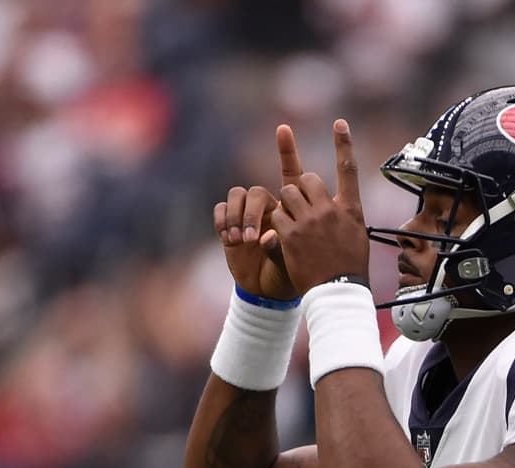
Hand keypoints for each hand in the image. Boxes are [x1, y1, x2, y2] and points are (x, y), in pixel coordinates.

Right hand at [213, 125, 303, 301]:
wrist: (266, 292)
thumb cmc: (287, 276)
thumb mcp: (292, 263)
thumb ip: (282, 248)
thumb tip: (267, 237)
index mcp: (290, 209)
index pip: (291, 174)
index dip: (287, 150)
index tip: (283, 127)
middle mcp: (268, 206)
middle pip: (258, 191)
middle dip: (253, 213)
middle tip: (254, 239)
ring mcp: (248, 214)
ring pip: (238, 197)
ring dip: (238, 218)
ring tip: (242, 241)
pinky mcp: (229, 223)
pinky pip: (221, 209)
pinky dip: (224, 222)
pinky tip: (230, 240)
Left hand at [271, 119, 370, 295]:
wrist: (337, 293)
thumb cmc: (349, 269)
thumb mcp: (356, 237)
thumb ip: (344, 215)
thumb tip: (335, 205)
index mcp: (351, 210)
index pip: (347, 169)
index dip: (343, 144)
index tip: (339, 123)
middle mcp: (330, 210)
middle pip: (308, 178)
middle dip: (300, 188)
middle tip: (300, 206)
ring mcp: (310, 222)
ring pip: (287, 193)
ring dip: (286, 203)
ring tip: (292, 222)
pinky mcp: (291, 235)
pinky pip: (276, 216)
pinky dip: (277, 223)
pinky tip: (284, 237)